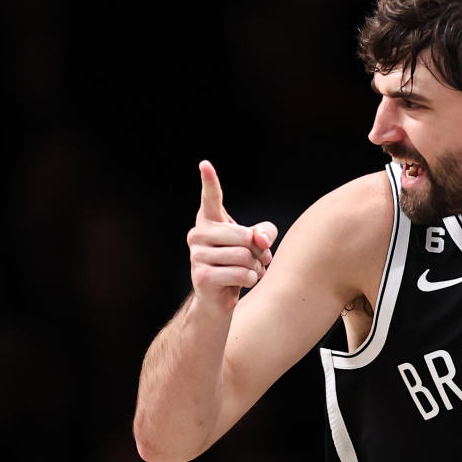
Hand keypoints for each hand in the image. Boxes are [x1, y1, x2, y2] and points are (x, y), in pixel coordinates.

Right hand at [187, 160, 276, 313]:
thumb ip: (265, 232)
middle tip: (256, 259)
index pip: (211, 198)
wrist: (220, 298)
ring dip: (256, 267)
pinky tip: (244, 282)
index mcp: (209, 221)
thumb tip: (258, 238)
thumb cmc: (239, 264)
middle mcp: (198, 234)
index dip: (209, 181)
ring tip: (249, 271)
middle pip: (244, 236)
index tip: (205, 164)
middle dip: (258, 251)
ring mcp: (197, 255)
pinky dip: (251, 279)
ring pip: (244, 256)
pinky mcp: (202, 276)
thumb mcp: (257, 243)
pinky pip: (241, 273)